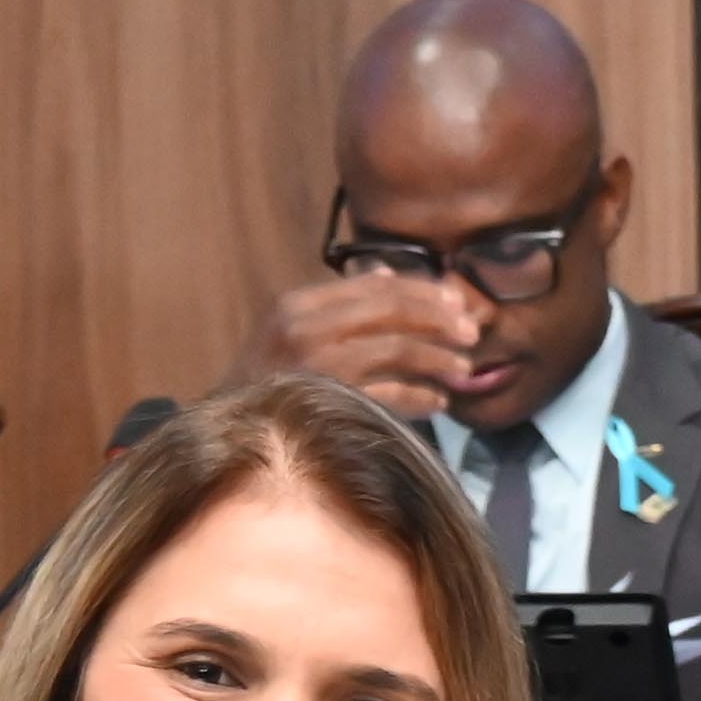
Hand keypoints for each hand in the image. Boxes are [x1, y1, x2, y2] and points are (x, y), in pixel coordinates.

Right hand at [241, 265, 490, 415]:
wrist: (227, 427)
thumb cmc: (266, 377)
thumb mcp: (291, 328)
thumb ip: (339, 301)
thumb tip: (386, 273)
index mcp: (299, 304)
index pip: (375, 286)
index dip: (423, 291)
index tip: (457, 302)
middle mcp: (305, 328)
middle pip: (390, 311)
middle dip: (439, 319)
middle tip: (473, 332)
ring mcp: (316, 366)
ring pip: (395, 350)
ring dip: (437, 358)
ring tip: (463, 368)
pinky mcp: (328, 403)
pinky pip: (388, 395)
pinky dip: (419, 397)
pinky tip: (438, 402)